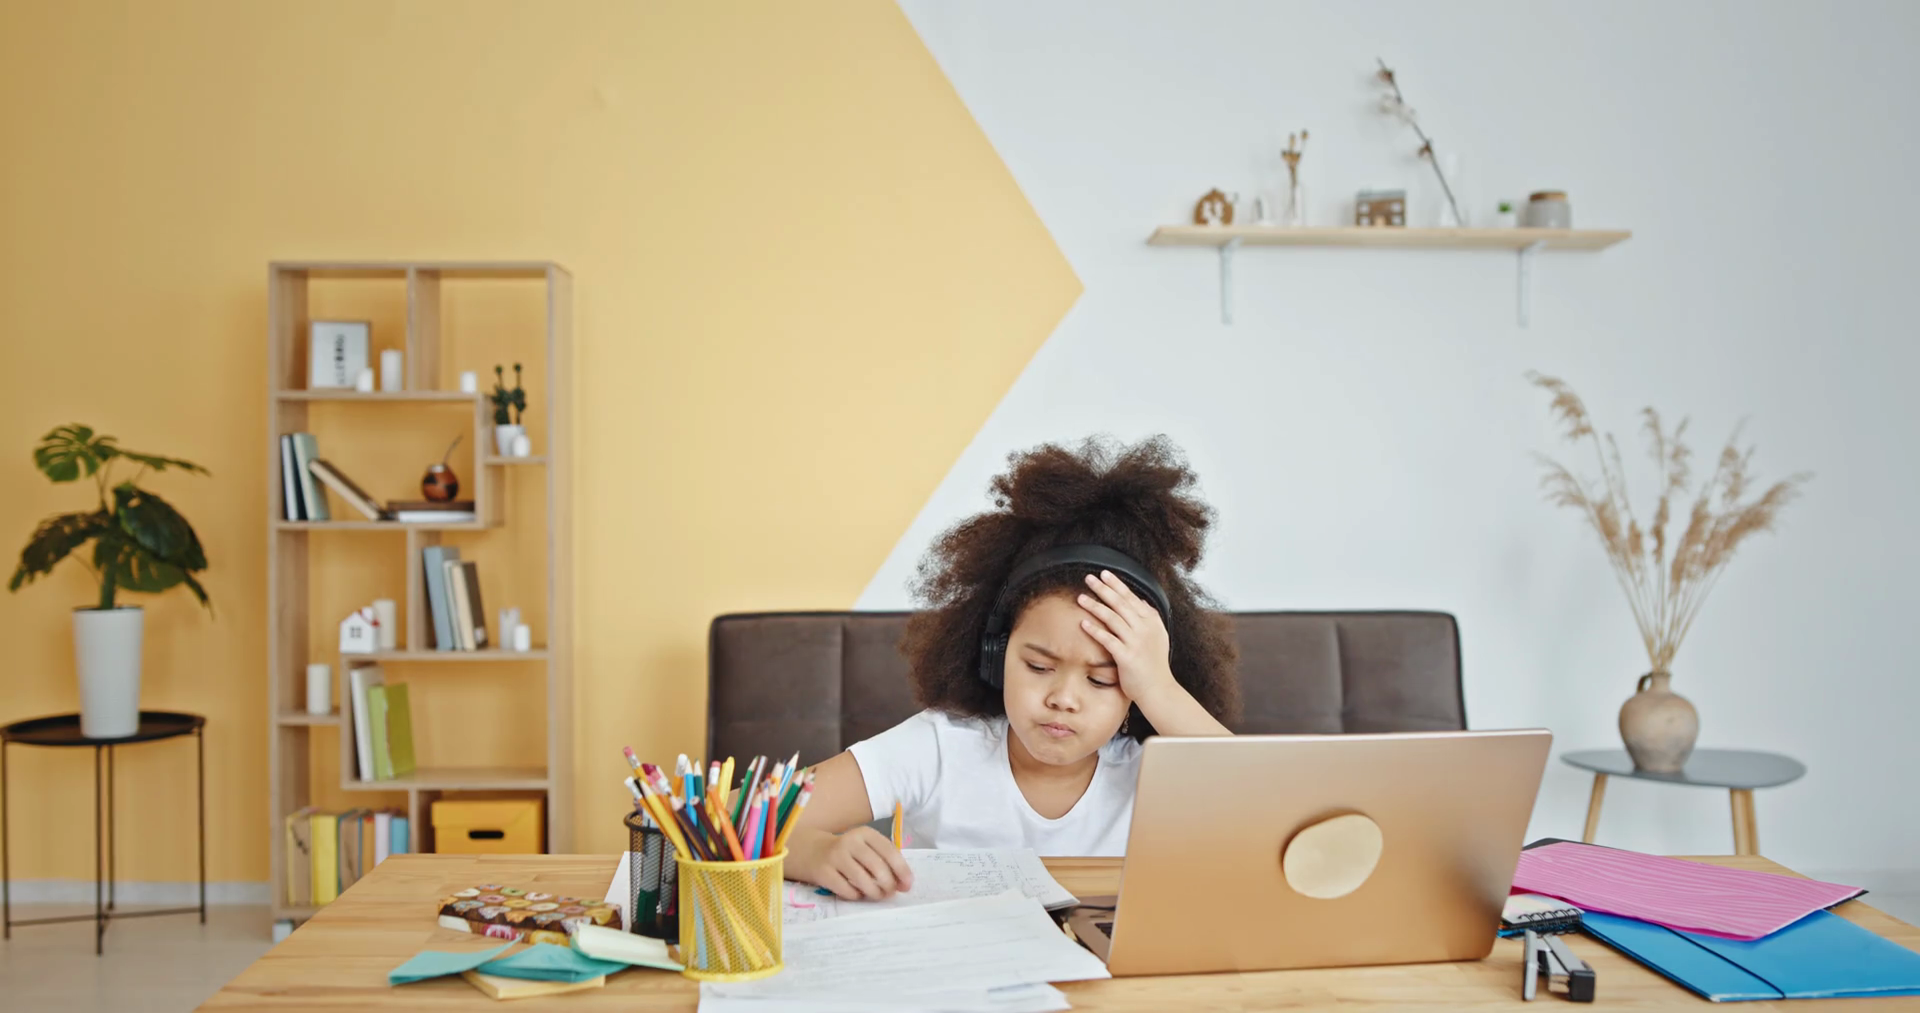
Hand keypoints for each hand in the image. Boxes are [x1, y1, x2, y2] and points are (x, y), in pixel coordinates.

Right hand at [811, 827, 912, 900]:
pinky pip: (846, 890)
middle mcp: (850, 842)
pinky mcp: (824, 873)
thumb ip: (885, 861)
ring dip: (874, 892)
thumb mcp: (865, 848)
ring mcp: (835, 857)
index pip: (889, 850)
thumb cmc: (848, 852)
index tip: (908, 885)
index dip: (901, 869)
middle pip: (877, 866)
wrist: (812, 852)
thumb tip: (904, 883)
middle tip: (891, 893)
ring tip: (878, 895)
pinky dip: (856, 895)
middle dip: (888, 884)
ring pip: (862, 880)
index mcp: (865, 833)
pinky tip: (858, 893)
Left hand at [1077, 570, 1175, 700]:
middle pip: (1120, 604)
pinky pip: (1108, 640)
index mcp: (1151, 622)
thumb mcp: (1158, 636)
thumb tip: (1141, 600)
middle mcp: (1144, 629)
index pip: (1131, 597)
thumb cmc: (1155, 664)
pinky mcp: (1126, 657)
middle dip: (1104, 589)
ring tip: (1080, 598)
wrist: (1159, 690)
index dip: (1117, 585)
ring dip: (1096, 606)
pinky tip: (1083, 623)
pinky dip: (1095, 630)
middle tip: (1089, 578)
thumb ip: (1150, 617)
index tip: (1105, 573)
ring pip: (1113, 618)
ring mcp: (1136, 642)